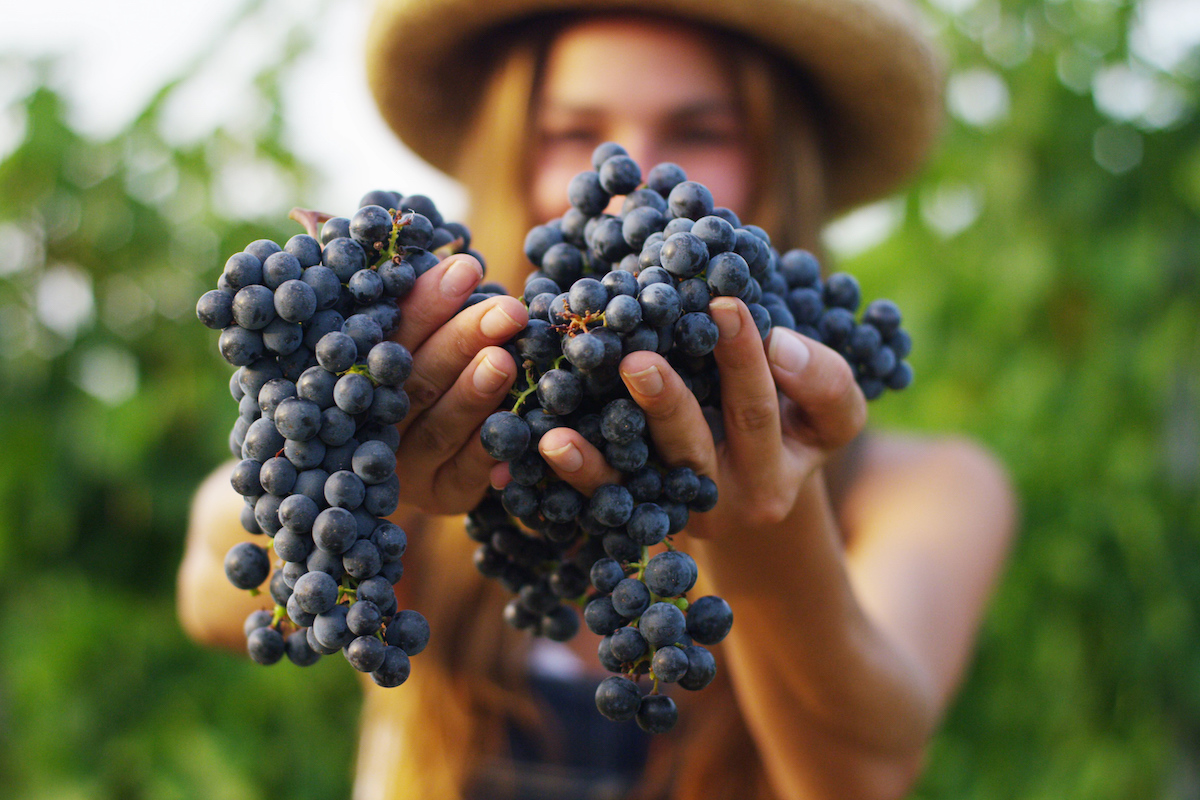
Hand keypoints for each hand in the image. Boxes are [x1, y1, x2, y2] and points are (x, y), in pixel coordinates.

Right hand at [389, 254, 527, 514]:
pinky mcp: (442, 496)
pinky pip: (468, 475)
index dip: (425, 302)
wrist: (430, 460)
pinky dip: (492, 450)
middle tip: (506, 310)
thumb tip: (458, 256)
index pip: (389, 335)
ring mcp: (406, 466)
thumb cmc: (429, 372)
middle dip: (461, 340)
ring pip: (439, 429)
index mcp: (360, 374)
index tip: (467, 267)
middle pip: (414, 381)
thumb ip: (425, 308)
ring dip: (473, 394)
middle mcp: (374, 423)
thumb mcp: (421, 338)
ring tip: (504, 360)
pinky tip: (521, 424)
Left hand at [505, 297, 865, 538]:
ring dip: (599, 456)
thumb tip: (779, 343)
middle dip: (667, 404)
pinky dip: (574, 473)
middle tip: (637, 361)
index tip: (725, 305)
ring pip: (636, 484)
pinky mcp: (637, 519)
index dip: (748, 362)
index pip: (762, 412)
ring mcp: (676, 513)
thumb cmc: (794, 425)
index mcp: (777, 471)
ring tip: (562, 431)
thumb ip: (822, 379)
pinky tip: (546, 445)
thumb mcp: (829, 413)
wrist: (759, 491)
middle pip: (694, 450)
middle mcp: (725, 500)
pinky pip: (602, 499)